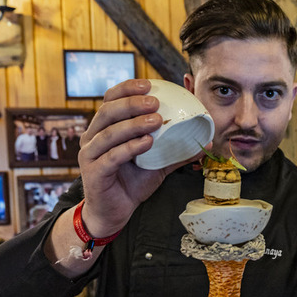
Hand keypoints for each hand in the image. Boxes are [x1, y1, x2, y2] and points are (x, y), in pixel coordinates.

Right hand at [77, 80, 201, 236]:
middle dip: (131, 104)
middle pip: (107, 112)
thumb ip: (177, 150)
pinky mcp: (93, 172)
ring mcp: (90, 155)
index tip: (148, 85)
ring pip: (109, 133)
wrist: (116, 211)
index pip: (110, 100)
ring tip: (156, 121)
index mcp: (104, 128)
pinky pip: (111, 156)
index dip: (126, 89)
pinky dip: (129, 148)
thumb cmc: (132, 182)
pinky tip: (147, 143)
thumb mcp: (158, 163)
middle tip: (155, 104)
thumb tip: (206, 142)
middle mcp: (93, 137)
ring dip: (133, 124)